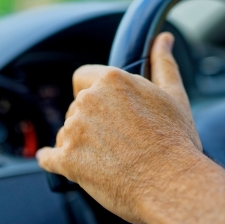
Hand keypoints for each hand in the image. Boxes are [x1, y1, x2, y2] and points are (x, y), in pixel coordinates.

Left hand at [36, 32, 201, 223]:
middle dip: (90, 120)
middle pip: (76, 106)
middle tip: (116, 138)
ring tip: (109, 157)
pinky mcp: (67, 160)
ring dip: (79, 142)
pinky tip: (66, 164)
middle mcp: (88, 101)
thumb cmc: (176, 141)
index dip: (92, 91)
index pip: (82, 76)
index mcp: (112, 80)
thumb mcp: (174, 96)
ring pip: (66, 131)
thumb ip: (163, 64)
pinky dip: (55, 160)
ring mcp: (75, 130)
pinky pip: (49, 157)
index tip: (106, 107)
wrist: (172, 183)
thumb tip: (163, 40)